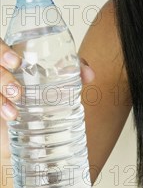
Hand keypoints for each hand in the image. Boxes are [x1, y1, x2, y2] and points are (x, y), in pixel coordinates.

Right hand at [0, 39, 94, 155]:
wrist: (31, 141)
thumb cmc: (42, 107)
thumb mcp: (58, 87)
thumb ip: (73, 74)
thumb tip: (89, 74)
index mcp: (14, 60)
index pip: (3, 46)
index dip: (3, 49)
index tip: (16, 60)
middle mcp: (2, 71)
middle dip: (0, 56)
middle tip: (15, 65)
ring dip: (3, 82)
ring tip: (17, 94)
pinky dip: (1, 104)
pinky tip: (11, 114)